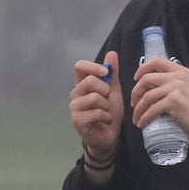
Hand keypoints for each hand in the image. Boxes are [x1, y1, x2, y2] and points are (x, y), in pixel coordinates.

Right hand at [69, 51, 122, 166]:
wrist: (110, 136)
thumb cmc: (109, 112)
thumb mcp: (113, 90)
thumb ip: (112, 73)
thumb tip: (112, 53)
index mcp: (82, 84)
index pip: (79, 66)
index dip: (93, 66)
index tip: (106, 72)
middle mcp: (75, 94)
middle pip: (90, 81)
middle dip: (105, 90)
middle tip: (108, 100)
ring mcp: (74, 107)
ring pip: (94, 97)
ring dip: (107, 106)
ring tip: (106, 112)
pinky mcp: (77, 120)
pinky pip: (96, 112)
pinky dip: (106, 116)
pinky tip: (105, 120)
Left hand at [131, 56, 188, 160]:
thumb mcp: (186, 89)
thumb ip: (171, 84)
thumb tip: (149, 87)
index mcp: (181, 71)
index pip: (156, 61)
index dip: (142, 68)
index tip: (136, 78)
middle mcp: (178, 77)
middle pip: (147, 78)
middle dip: (136, 92)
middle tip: (134, 103)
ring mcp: (176, 88)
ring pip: (147, 96)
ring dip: (138, 109)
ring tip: (136, 117)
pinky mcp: (174, 102)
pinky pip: (152, 109)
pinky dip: (144, 117)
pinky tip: (142, 123)